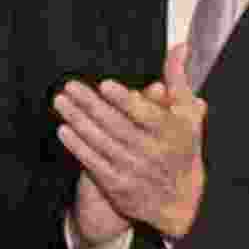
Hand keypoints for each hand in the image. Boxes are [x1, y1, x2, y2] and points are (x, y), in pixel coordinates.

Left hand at [57, 42, 208, 242]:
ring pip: (101, 142)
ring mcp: (133, 169)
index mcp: (171, 132)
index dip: (125, 101)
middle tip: (70, 87)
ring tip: (61, 101)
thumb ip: (178, 80)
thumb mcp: (186, 115)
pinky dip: (78, 146)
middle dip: (91, 105)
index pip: (145, 115)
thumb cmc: (180, 148)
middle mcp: (152, 151)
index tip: (105, 85)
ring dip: (78, 121)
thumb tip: (180, 47)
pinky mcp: (117, 184)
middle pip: (117, 126)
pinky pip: (94, 162)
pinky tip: (64, 130)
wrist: (178, 201)